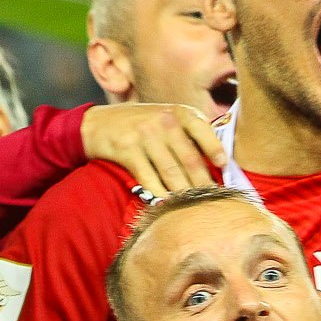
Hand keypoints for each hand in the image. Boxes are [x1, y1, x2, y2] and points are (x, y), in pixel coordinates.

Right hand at [79, 103, 226, 199]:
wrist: (96, 123)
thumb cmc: (141, 125)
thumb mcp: (166, 119)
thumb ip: (189, 134)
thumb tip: (217, 163)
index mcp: (178, 112)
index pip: (202, 130)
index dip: (214, 149)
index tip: (223, 165)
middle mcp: (163, 121)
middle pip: (189, 158)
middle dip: (203, 183)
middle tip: (213, 201)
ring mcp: (145, 135)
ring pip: (171, 172)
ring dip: (184, 193)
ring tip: (195, 208)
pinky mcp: (127, 150)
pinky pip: (149, 179)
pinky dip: (159, 195)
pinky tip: (168, 205)